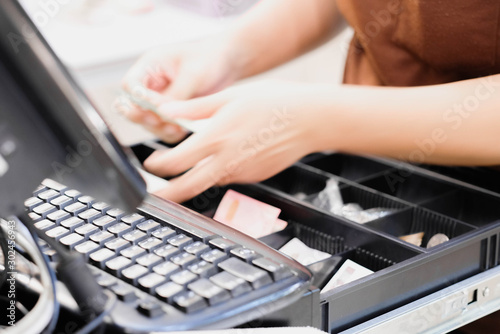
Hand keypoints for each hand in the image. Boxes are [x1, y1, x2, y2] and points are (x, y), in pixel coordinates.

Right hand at [115, 36, 241, 142]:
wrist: (228, 63)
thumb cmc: (209, 58)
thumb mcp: (193, 73)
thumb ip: (176, 93)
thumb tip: (161, 111)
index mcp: (150, 67)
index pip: (130, 85)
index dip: (137, 99)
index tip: (153, 106)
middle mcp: (152, 85)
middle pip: (133, 107)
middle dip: (145, 117)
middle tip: (161, 121)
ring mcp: (161, 101)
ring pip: (148, 122)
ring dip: (159, 128)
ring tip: (177, 128)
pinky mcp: (173, 113)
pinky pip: (165, 129)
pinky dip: (172, 133)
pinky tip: (183, 130)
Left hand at [143, 80, 328, 202]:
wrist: (310, 120)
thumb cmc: (275, 103)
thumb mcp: (230, 97)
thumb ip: (194, 108)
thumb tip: (167, 111)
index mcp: (216, 139)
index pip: (175, 162)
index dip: (157, 166)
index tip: (151, 163)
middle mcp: (227, 162)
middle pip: (188, 187)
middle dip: (167, 194)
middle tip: (154, 195)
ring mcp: (243, 173)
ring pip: (210, 182)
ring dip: (196, 178)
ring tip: (193, 164)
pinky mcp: (255, 177)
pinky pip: (230, 178)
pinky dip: (221, 171)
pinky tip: (228, 155)